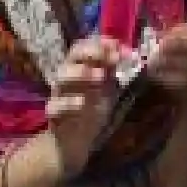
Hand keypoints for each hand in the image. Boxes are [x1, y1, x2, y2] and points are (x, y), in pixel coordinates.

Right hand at [46, 36, 122, 177]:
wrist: (74, 142)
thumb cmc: (93, 110)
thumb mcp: (108, 88)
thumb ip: (116, 71)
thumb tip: (132, 54)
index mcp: (80, 67)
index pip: (85, 47)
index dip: (101, 44)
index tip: (120, 47)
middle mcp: (67, 76)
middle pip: (72, 56)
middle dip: (93, 53)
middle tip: (113, 58)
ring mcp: (58, 94)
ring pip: (62, 77)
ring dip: (81, 73)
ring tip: (101, 76)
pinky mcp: (54, 115)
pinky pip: (56, 106)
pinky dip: (69, 103)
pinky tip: (83, 104)